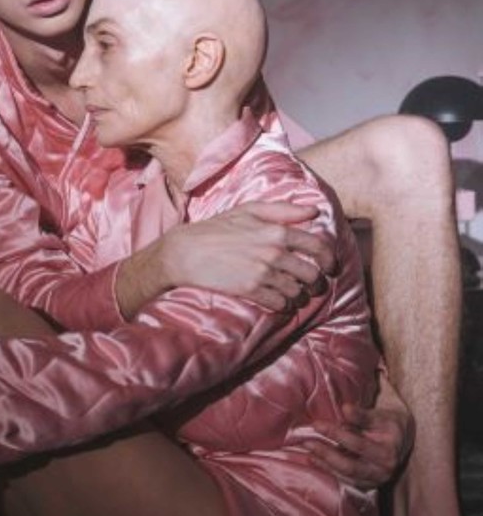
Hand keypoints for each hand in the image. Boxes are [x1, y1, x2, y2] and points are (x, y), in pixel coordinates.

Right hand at [162, 201, 334, 310]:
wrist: (185, 252)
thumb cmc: (216, 228)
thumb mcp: (248, 210)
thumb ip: (283, 209)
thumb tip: (314, 210)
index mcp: (277, 230)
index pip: (317, 247)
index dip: (329, 259)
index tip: (330, 266)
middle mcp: (274, 252)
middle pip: (312, 274)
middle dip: (316, 282)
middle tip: (313, 285)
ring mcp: (263, 273)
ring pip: (297, 291)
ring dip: (300, 295)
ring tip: (295, 294)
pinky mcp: (251, 290)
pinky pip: (280, 304)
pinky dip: (285, 305)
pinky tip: (280, 302)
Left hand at [302, 400, 414, 489]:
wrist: (403, 440)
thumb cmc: (390, 424)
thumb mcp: (381, 416)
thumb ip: (363, 415)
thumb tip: (345, 408)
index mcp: (388, 452)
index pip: (358, 444)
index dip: (336, 434)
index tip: (317, 424)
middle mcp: (383, 471)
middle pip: (349, 466)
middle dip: (326, 454)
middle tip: (307, 442)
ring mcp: (376, 481)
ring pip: (346, 476)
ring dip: (325, 464)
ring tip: (308, 452)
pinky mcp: (369, 485)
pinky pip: (346, 481)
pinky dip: (330, 471)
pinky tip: (316, 461)